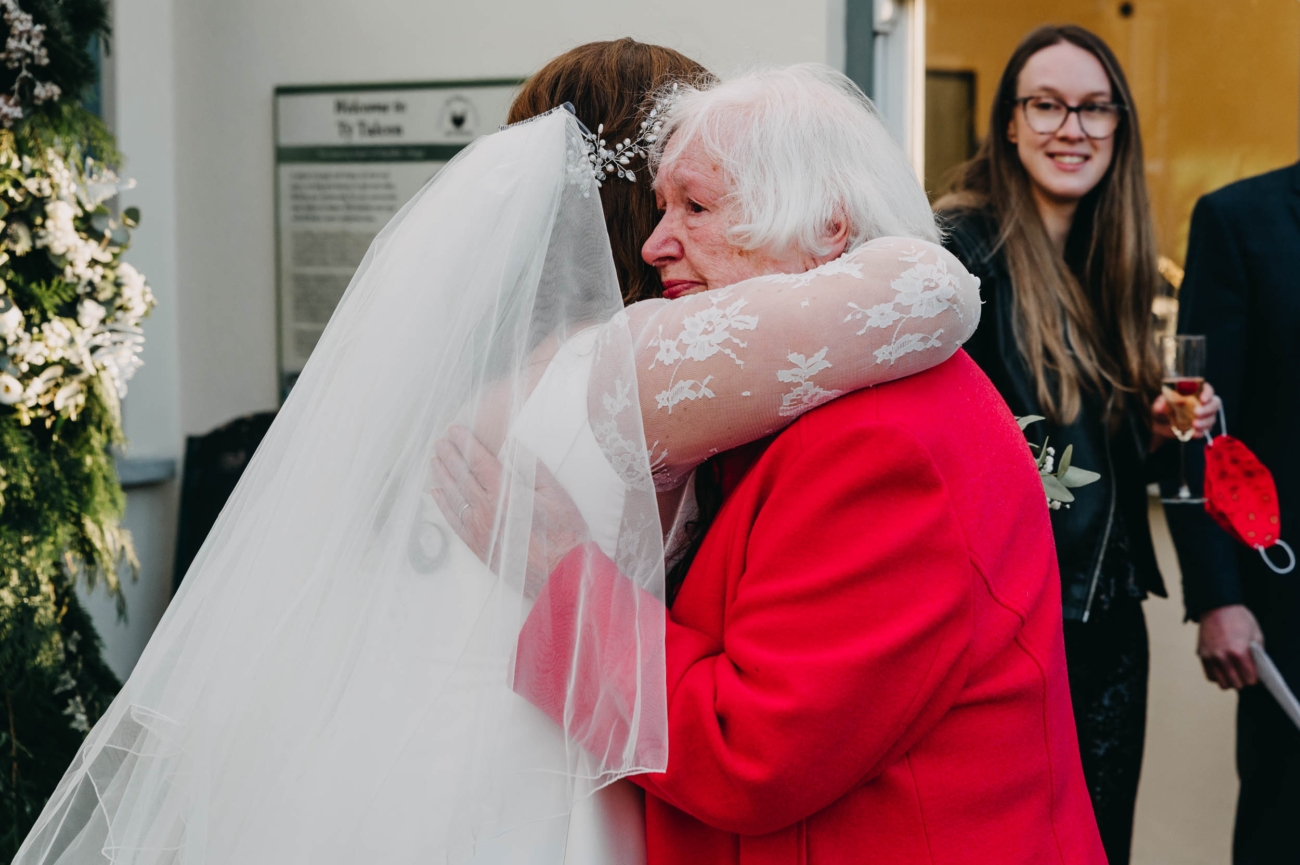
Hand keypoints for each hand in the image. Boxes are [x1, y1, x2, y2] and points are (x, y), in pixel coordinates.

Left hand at [430, 425, 589, 597]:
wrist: (560, 573)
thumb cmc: (564, 533)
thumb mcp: (556, 493)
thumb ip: (533, 467)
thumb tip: (514, 446)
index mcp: (506, 492)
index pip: (479, 461)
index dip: (465, 444)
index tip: (454, 430)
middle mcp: (487, 509)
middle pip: (462, 476)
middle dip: (450, 456)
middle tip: (440, 441)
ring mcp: (480, 529)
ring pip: (454, 497)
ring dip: (442, 476)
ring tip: (435, 461)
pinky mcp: (478, 546)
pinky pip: (454, 522)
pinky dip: (444, 506)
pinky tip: (437, 495)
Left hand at [1151, 381, 1221, 445]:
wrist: (1161, 424)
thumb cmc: (1161, 409)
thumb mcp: (1157, 406)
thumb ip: (1160, 406)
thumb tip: (1162, 406)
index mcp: (1194, 392)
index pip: (1207, 389)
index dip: (1207, 393)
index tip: (1202, 399)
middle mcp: (1202, 402)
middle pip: (1215, 403)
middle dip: (1208, 409)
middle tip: (1197, 413)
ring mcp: (1204, 415)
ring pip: (1212, 417)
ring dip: (1205, 421)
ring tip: (1195, 425)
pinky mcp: (1202, 426)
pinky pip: (1206, 429)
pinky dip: (1201, 432)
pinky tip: (1194, 433)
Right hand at [1197, 604, 1262, 689]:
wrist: (1217, 606)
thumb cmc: (1239, 619)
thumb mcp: (1256, 634)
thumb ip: (1258, 655)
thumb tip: (1258, 671)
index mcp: (1239, 652)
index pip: (1250, 679)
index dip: (1255, 678)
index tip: (1254, 672)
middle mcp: (1223, 657)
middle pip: (1237, 684)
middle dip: (1243, 681)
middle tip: (1244, 673)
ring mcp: (1210, 656)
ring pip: (1222, 684)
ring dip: (1230, 681)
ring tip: (1233, 673)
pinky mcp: (1202, 655)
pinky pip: (1210, 676)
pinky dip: (1218, 676)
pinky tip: (1223, 668)